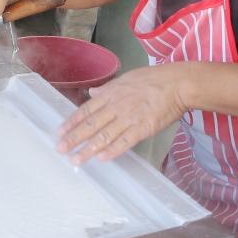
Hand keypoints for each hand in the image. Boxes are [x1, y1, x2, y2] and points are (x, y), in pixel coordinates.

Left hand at [57, 65, 187, 165]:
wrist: (177, 84)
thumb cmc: (154, 79)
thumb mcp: (126, 78)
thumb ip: (108, 89)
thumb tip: (93, 92)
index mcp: (111, 93)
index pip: (86, 110)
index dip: (72, 122)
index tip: (60, 132)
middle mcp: (116, 106)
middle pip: (91, 125)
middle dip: (74, 138)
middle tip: (60, 149)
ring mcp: (129, 118)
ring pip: (104, 136)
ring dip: (88, 149)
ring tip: (76, 159)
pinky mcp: (142, 129)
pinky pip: (124, 141)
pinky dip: (112, 150)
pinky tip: (101, 158)